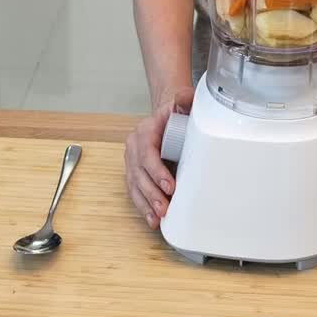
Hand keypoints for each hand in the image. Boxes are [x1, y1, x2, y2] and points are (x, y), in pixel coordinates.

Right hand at [124, 86, 194, 228]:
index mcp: (144, 132)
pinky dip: (143, 206)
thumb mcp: (181, 104)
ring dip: (146, 204)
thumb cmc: (174, 114)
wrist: (165, 117)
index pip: (148, 154)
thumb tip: (184, 96)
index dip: (157, 172)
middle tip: (165, 207)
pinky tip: (152, 219)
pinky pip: (135, 192)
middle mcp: (134, 147)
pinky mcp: (134, 173)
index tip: (170, 186)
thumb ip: (184, 99)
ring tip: (158, 218)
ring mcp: (132, 162)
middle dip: (152, 193)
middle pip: (139, 174)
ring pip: (135, 186)